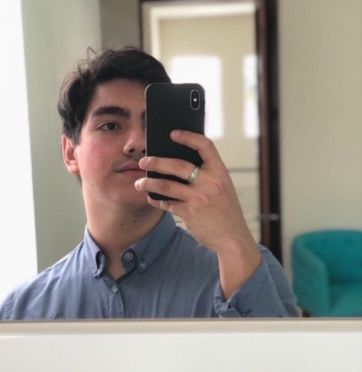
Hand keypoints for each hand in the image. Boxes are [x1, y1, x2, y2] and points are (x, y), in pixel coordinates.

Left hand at [135, 130, 260, 297]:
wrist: (232, 238)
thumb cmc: (225, 211)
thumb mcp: (223, 187)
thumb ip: (206, 175)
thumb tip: (176, 164)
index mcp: (220, 172)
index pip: (205, 146)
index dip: (188, 136)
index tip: (173, 134)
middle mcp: (210, 182)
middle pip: (177, 165)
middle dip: (156, 161)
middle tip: (143, 161)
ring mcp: (199, 198)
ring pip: (166, 185)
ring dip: (148, 183)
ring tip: (139, 183)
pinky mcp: (189, 213)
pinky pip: (167, 203)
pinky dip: (157, 200)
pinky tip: (152, 198)